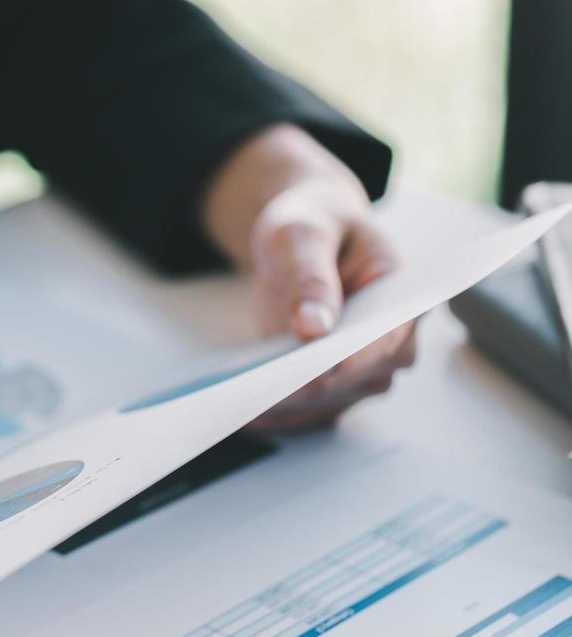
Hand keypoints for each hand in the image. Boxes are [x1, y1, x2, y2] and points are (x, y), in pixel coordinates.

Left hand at [203, 124, 416, 430]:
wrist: (306, 237)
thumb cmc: (314, 225)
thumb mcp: (304, 234)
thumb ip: (310, 276)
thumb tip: (314, 328)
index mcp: (406, 300)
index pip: (376, 345)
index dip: (337, 363)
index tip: (295, 377)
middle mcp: (393, 344)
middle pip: (348, 382)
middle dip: (298, 390)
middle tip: (246, 396)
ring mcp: (363, 370)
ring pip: (325, 404)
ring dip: (281, 407)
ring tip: (232, 404)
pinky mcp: (332, 383)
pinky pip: (305, 409)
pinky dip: (273, 411)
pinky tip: (237, 409)